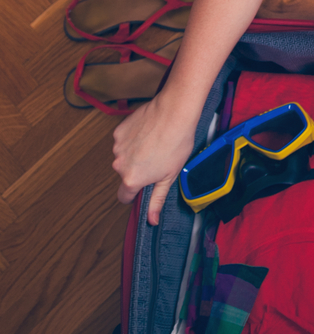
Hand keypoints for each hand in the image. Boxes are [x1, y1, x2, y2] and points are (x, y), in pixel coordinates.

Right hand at [112, 96, 195, 225]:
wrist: (174, 112)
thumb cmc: (177, 143)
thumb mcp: (170, 175)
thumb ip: (157, 199)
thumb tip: (151, 221)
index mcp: (132, 179)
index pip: (124, 196)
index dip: (134, 193)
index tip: (143, 186)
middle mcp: (119, 165)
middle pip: (125, 173)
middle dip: (137, 169)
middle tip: (157, 157)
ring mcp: (117, 147)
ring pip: (124, 156)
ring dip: (135, 153)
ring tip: (155, 142)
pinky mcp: (118, 131)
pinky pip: (124, 140)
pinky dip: (133, 138)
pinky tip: (148, 131)